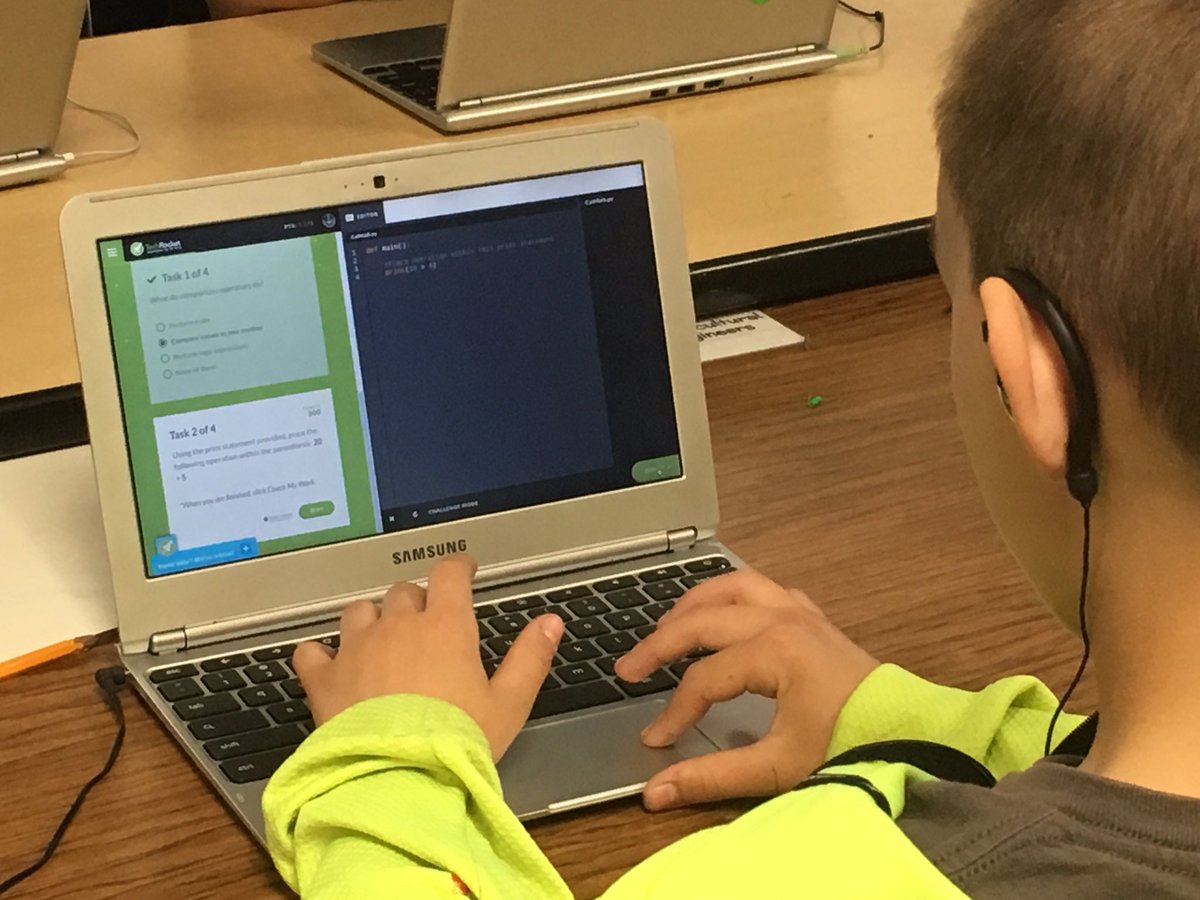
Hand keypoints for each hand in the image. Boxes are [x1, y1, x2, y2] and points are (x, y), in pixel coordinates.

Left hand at [292, 555, 563, 760]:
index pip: (449, 573)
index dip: (458, 566)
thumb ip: (530, 657)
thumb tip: (551, 621)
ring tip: (380, 639)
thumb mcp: (508, 703)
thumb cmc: (457, 741)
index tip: (463, 570)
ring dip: (371, 619)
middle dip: (416, 601)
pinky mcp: (323, 678)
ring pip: (359, 611)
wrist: (397, 779)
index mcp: (445, 626)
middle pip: (403, 591)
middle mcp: (398, 626)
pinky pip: (312, 651)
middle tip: (427, 624)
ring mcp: (356, 648)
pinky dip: (320, 654)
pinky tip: (328, 665)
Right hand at [614, 569, 878, 809]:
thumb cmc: (850, 745)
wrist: (913, 734)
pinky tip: (723, 613)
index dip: (673, 710)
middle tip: (628, 669)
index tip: (655, 740)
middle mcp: (783, 620)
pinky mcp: (813, 618)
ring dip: (694, 602)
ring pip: (732, 586)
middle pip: (704, 619)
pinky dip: (734, 595)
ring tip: (665, 625)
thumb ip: (712, 777)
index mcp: (774, 650)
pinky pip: (764, 588)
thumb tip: (656, 792)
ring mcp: (800, 612)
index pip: (703, 679)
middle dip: (660, 642)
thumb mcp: (778, 766)